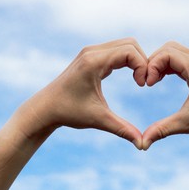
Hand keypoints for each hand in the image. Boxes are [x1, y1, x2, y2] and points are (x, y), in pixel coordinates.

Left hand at [28, 38, 147, 148]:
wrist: (45, 108)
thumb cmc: (69, 112)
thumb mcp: (99, 120)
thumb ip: (123, 129)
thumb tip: (142, 145)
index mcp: (93, 62)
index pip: (130, 52)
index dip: (142, 67)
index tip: (142, 86)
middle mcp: (92, 51)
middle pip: (131, 44)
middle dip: (143, 61)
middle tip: (143, 83)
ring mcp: (91, 52)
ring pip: (125, 45)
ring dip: (136, 60)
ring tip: (139, 81)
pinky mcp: (91, 56)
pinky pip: (117, 50)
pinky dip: (128, 60)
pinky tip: (131, 78)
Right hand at [142, 41, 188, 149]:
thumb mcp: (186, 124)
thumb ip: (161, 130)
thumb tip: (141, 144)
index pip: (167, 54)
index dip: (152, 66)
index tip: (146, 85)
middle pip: (170, 48)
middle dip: (154, 62)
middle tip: (147, 81)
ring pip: (177, 52)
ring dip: (162, 63)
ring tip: (153, 81)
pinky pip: (185, 60)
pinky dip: (171, 66)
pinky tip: (163, 79)